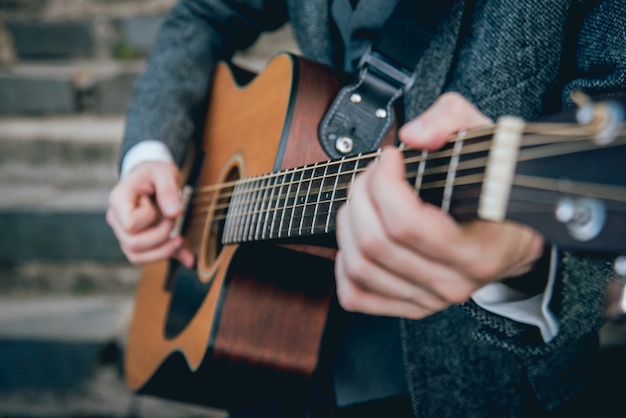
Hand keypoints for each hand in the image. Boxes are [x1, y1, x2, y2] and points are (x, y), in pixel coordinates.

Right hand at [106, 161, 194, 267]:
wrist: (152, 178)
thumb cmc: (154, 173)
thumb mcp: (163, 172)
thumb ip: (168, 190)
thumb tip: (175, 213)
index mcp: (118, 201)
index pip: (130, 224)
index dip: (150, 218)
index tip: (163, 206)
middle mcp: (116, 220)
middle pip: (133, 244)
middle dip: (161, 236)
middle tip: (175, 220)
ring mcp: (124, 233)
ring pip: (136, 256)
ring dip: (163, 250)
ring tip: (180, 237)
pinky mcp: (137, 243)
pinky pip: (147, 258)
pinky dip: (168, 256)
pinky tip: (187, 256)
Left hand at [334, 92, 543, 318]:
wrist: (514, 238)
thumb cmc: (496, 190)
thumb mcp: (485, 139)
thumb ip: (450, 121)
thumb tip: (413, 137)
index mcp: (476, 250)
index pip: (407, 223)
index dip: (384, 183)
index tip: (390, 158)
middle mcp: (451, 282)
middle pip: (376, 243)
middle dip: (362, 195)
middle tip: (373, 173)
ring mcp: (429, 298)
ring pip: (360, 267)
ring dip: (348, 223)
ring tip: (362, 198)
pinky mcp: (410, 305)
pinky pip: (357, 295)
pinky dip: (343, 266)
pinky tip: (354, 239)